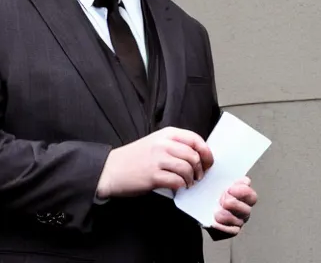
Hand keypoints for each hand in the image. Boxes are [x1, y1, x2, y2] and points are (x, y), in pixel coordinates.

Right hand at [96, 127, 212, 198]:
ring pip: (187, 168)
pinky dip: (181, 186)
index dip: (206, 152)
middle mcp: (163, 144)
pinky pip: (176, 181)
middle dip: (200, 169)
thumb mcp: (155, 142)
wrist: (112, 169)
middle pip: (194, 155)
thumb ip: (174, 145)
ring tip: (187, 183)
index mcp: (166, 133)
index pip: (195, 139)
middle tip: (197, 177)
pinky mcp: (153, 176)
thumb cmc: (135, 157)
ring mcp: (158, 159)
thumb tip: (198, 155)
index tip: (208, 163)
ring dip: (191, 179)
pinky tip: (178, 187)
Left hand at [211, 177, 257, 234]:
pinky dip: (223, 227)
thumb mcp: (218, 179)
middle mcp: (243, 209)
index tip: (230, 188)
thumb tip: (236, 175)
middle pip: (246, 209)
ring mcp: (238, 221)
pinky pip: (231, 232)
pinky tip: (215, 222)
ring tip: (217, 212)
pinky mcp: (231, 231)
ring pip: (239, 221)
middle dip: (234, 204)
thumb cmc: (211, 191)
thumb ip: (226, 176)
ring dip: (227, 216)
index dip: (243, 192)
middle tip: (223, 200)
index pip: (251, 195)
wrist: (201, 206)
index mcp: (243, 196)